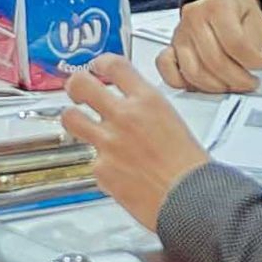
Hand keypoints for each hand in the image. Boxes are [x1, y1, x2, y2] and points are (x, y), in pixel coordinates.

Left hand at [62, 56, 214, 229]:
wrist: (191, 199)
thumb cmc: (190, 167)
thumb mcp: (173, 121)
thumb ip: (147, 110)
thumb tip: (134, 108)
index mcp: (148, 101)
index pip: (114, 65)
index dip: (100, 63)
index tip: (96, 67)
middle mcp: (124, 116)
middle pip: (81, 84)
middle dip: (74, 85)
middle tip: (75, 90)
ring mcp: (108, 142)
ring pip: (70, 118)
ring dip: (72, 119)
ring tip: (78, 123)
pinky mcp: (101, 169)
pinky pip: (92, 161)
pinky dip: (102, 165)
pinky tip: (117, 171)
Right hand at [159, 0, 261, 93]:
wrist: (223, 6)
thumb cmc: (239, 15)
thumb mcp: (254, 22)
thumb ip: (251, 46)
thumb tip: (248, 70)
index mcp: (217, 5)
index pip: (234, 42)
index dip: (252, 60)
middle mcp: (194, 16)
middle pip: (215, 60)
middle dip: (238, 79)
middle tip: (251, 82)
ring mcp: (179, 33)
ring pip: (194, 71)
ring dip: (216, 86)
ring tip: (232, 85)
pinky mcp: (170, 47)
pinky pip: (167, 70)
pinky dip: (183, 83)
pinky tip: (203, 85)